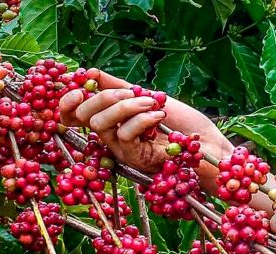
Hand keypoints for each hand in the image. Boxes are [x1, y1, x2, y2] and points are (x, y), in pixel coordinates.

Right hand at [59, 72, 232, 185]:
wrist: (207, 145)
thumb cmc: (181, 124)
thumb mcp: (147, 97)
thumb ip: (119, 87)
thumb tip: (91, 73)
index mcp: (112, 122)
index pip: (75, 115)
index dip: (69, 102)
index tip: (78, 87)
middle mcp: (112, 138)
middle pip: (87, 117)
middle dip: (103, 98)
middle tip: (128, 93)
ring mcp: (122, 150)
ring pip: (102, 125)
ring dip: (126, 106)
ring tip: (151, 102)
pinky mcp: (135, 158)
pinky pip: (124, 135)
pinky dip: (141, 119)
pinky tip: (158, 116)